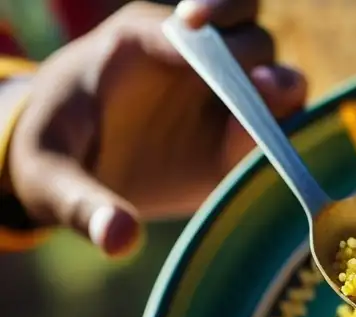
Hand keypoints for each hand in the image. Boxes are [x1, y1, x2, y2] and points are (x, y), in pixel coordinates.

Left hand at [2, 0, 306, 255]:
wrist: (71, 175)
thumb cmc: (53, 160)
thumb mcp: (50, 181)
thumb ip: (83, 205)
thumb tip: (120, 240)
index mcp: (140, 43)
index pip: (192, 25)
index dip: (212, 18)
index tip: (209, 39)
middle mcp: (193, 63)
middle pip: (247, 38)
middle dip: (253, 61)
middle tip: (257, 91)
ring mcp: (223, 99)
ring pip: (276, 76)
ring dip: (281, 96)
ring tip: (268, 127)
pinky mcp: (240, 138)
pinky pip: (281, 126)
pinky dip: (288, 137)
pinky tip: (277, 160)